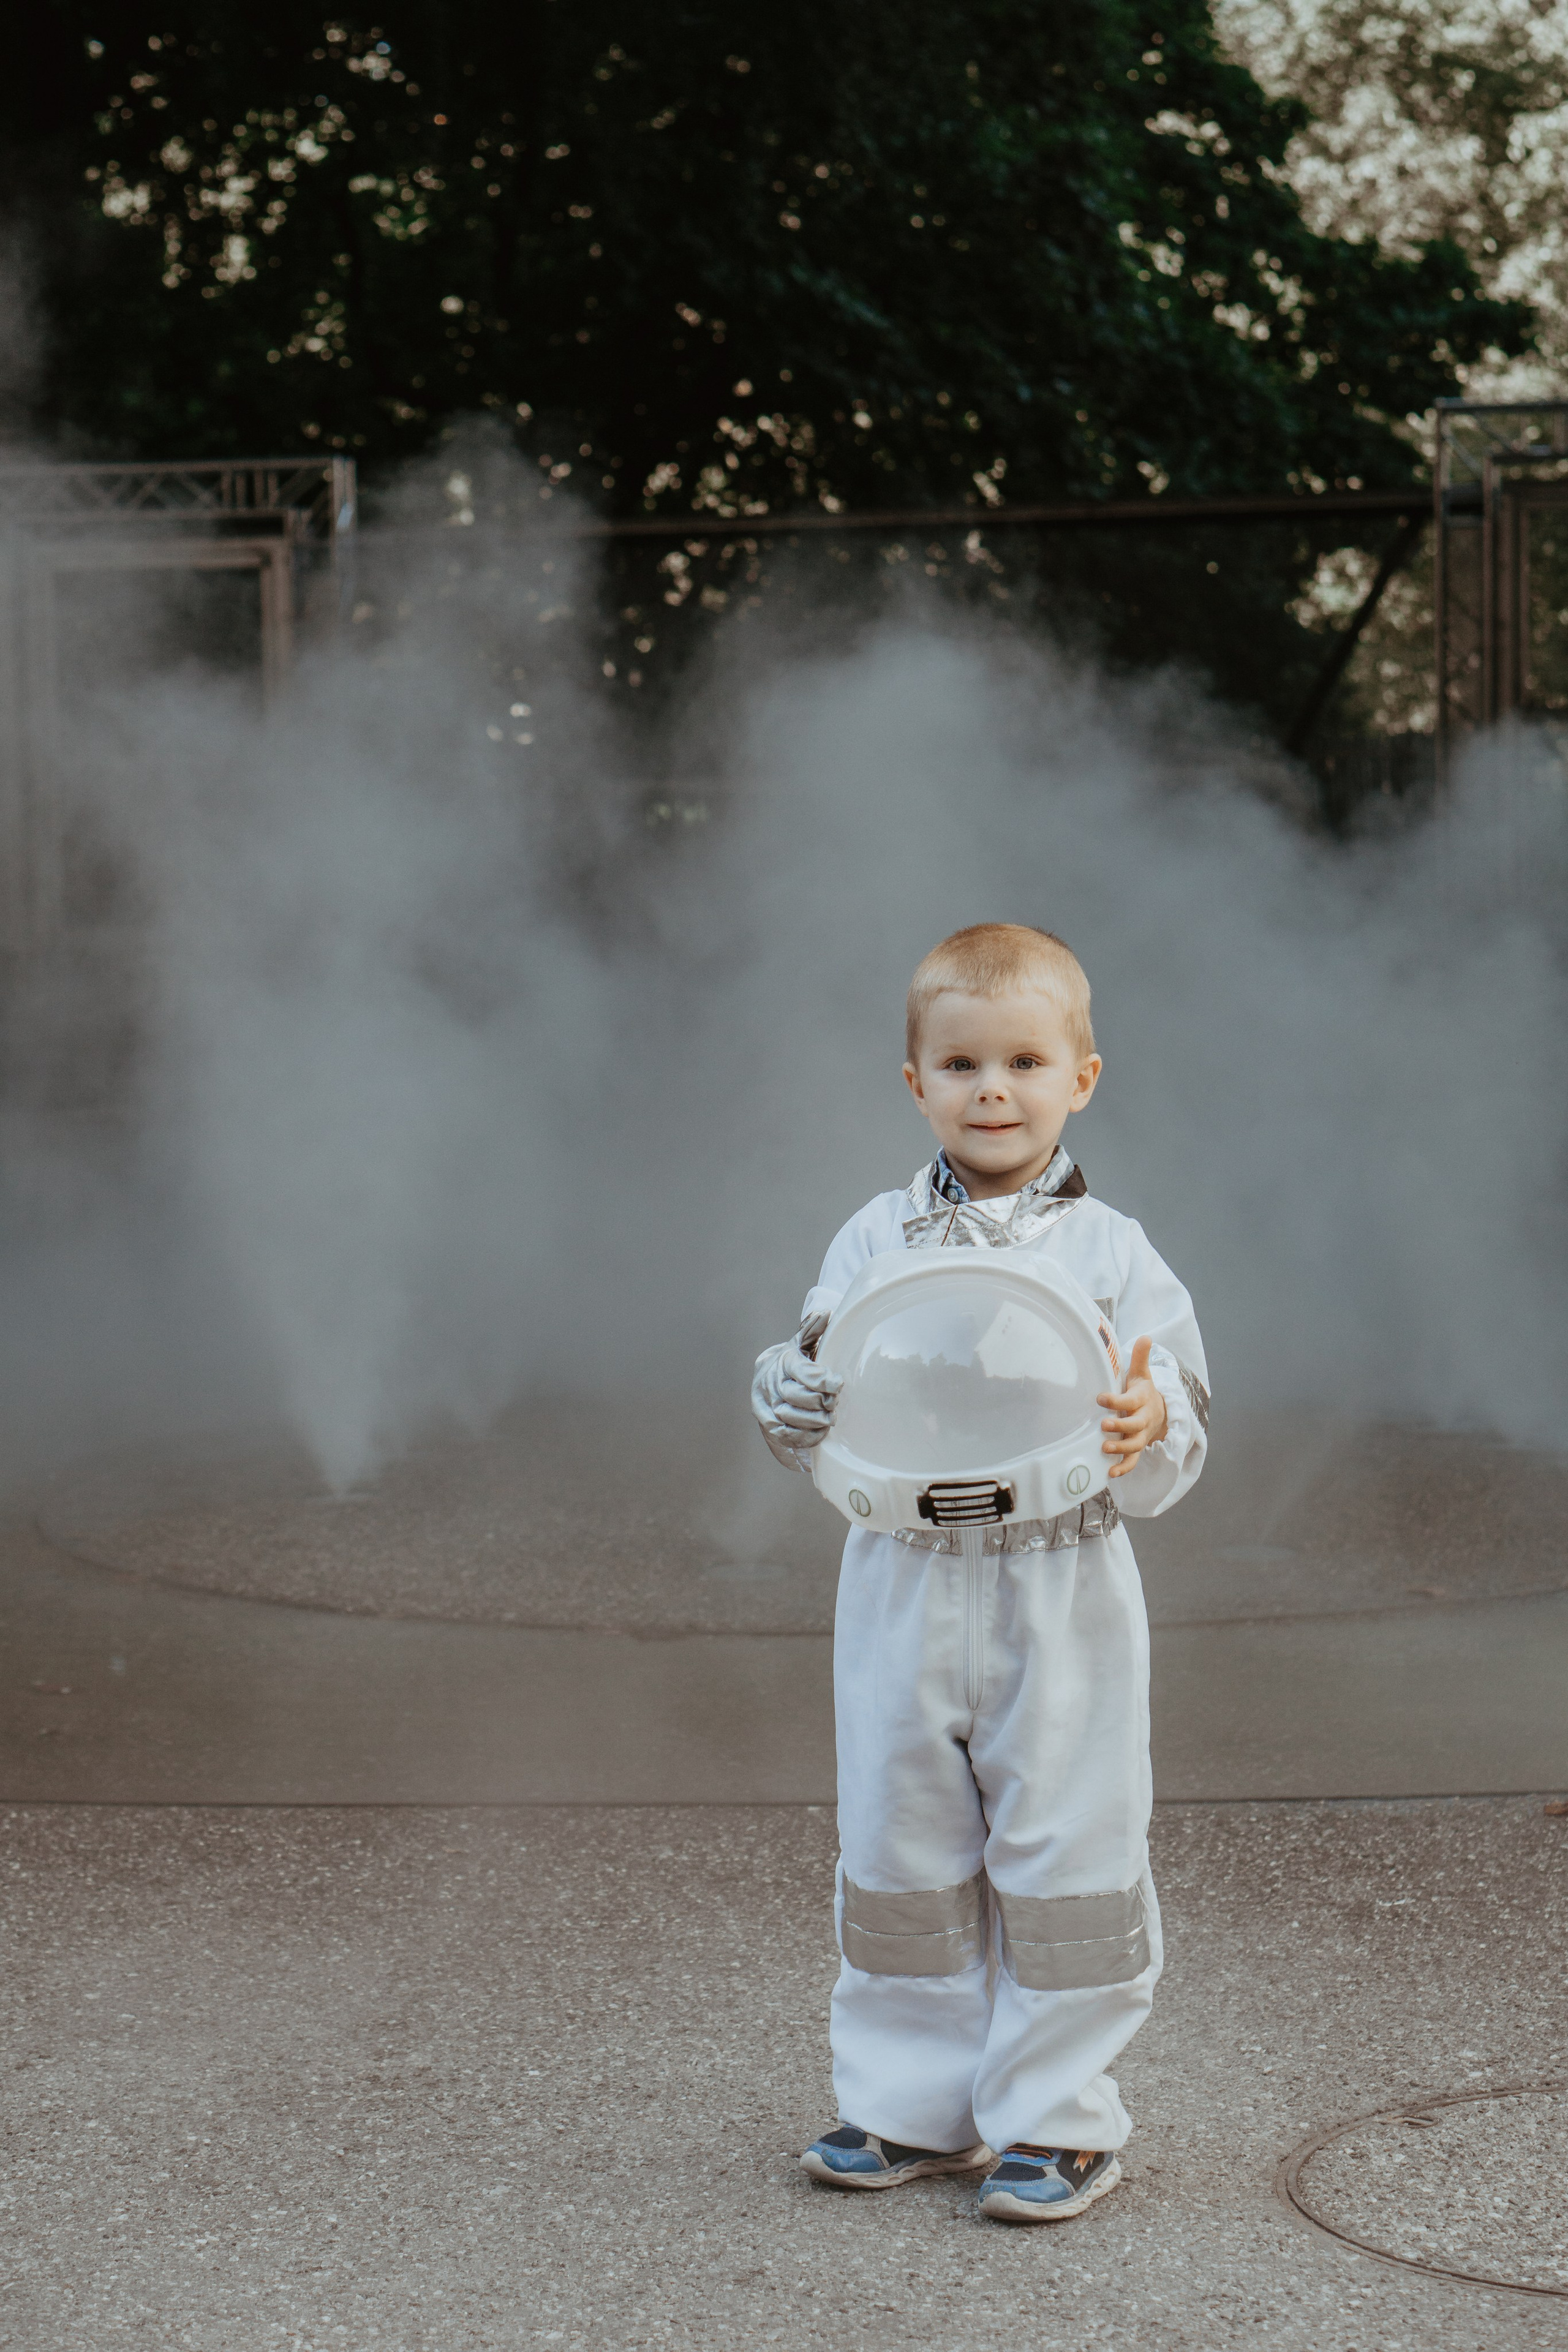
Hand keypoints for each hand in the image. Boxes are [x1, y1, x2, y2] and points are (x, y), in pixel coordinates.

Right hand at [752, 1339, 842, 1457]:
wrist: (765, 1381)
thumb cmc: (791, 1364)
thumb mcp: (800, 1345)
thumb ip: (812, 1331)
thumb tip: (826, 1313)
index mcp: (783, 1362)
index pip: (801, 1371)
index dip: (822, 1379)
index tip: (838, 1384)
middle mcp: (771, 1383)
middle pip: (795, 1395)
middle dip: (819, 1401)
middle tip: (835, 1403)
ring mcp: (767, 1405)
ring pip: (789, 1416)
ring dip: (814, 1420)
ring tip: (830, 1418)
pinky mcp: (768, 1424)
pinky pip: (786, 1434)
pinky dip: (806, 1435)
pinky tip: (820, 1431)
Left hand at [1097, 1336, 1167, 1480]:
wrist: (1161, 1413)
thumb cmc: (1144, 1392)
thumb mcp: (1142, 1374)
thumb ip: (1141, 1358)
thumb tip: (1146, 1336)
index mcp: (1142, 1400)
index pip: (1130, 1401)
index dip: (1116, 1400)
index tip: (1100, 1398)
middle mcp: (1143, 1420)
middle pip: (1134, 1425)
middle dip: (1120, 1426)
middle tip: (1104, 1425)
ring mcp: (1141, 1436)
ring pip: (1133, 1444)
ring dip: (1120, 1448)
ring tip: (1104, 1448)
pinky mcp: (1137, 1448)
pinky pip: (1133, 1461)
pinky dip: (1124, 1468)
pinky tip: (1111, 1473)